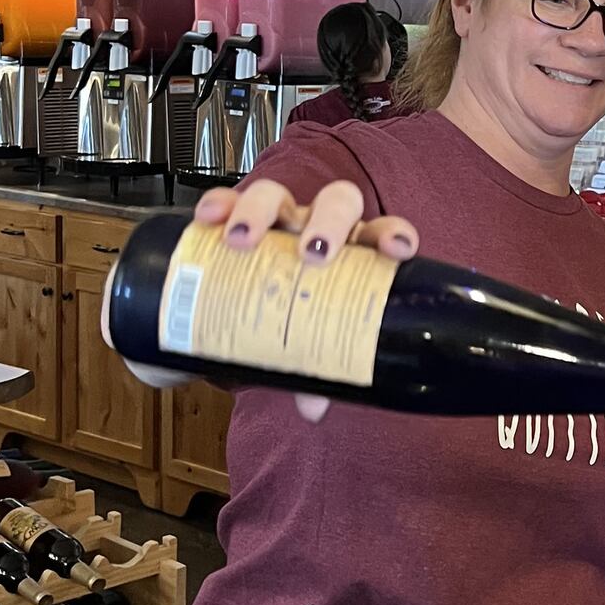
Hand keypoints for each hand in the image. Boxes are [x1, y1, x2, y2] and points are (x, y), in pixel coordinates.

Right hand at [193, 177, 418, 420]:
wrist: (236, 310)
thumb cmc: (287, 320)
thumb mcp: (302, 346)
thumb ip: (312, 372)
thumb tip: (313, 409)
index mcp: (351, 255)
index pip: (382, 234)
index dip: (394, 234)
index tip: (396, 250)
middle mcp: (318, 228)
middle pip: (336, 202)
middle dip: (328, 222)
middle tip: (311, 254)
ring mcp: (277, 218)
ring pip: (277, 194)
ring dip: (261, 211)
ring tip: (242, 240)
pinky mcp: (234, 215)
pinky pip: (227, 198)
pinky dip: (219, 204)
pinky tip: (208, 220)